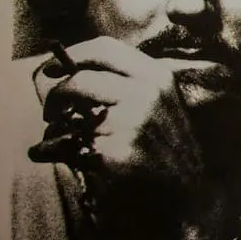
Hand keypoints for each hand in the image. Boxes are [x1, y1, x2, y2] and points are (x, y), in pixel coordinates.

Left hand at [28, 36, 223, 239]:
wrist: (189, 191)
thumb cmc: (168, 145)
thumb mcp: (160, 102)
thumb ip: (127, 82)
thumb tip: (72, 70)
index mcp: (156, 77)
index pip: (105, 49)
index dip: (72, 55)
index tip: (53, 68)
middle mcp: (145, 95)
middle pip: (79, 80)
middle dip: (56, 96)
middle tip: (51, 112)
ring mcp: (131, 124)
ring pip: (68, 118)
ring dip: (52, 131)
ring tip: (56, 140)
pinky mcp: (115, 154)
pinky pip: (66, 147)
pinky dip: (51, 152)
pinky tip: (56, 156)